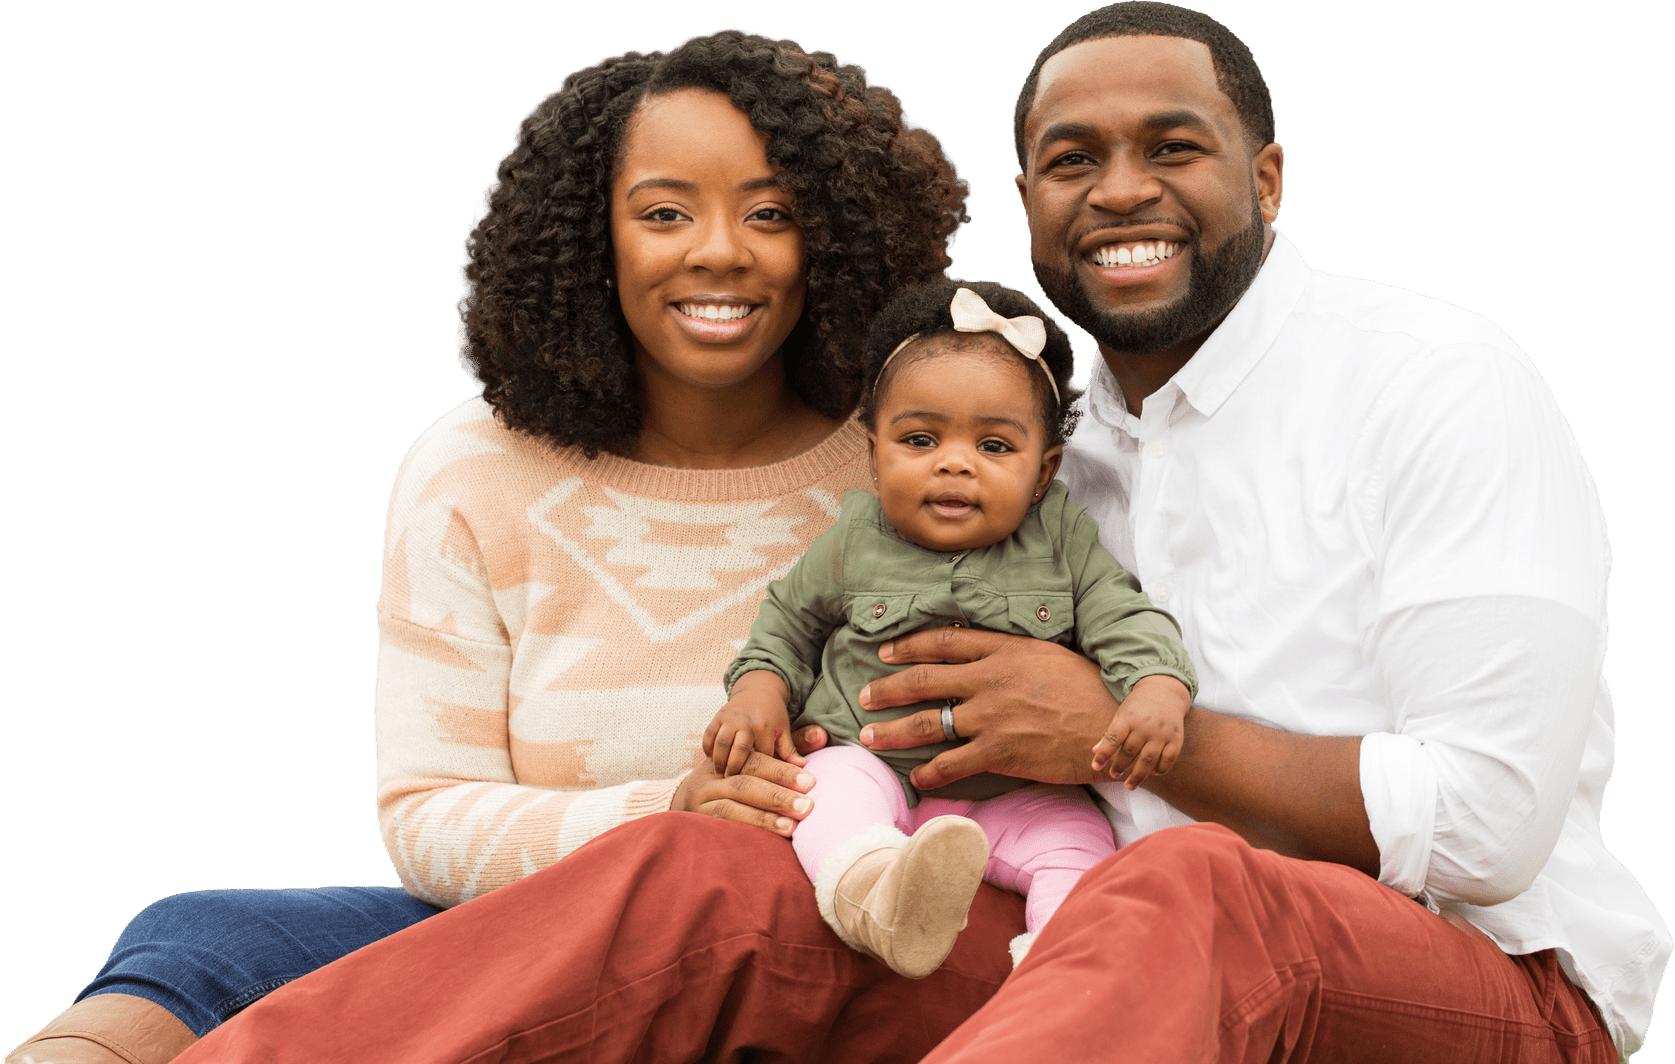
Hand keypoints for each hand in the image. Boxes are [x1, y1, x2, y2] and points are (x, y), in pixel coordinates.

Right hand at [672, 724, 829, 837]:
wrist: (681, 797)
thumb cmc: (730, 776)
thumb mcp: (755, 759)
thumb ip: (787, 748)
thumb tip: (821, 734)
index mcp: (727, 757)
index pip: (755, 762)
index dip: (782, 771)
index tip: (810, 782)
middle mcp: (711, 778)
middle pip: (744, 784)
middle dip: (777, 796)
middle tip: (807, 807)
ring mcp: (700, 802)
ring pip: (730, 808)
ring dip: (762, 818)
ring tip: (791, 828)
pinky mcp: (696, 823)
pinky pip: (718, 829)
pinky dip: (743, 834)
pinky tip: (765, 843)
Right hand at [703, 671, 796, 775]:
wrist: (759, 689)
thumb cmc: (773, 714)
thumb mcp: (783, 730)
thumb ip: (789, 750)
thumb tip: (803, 768)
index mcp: (764, 728)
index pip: (761, 757)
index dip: (758, 774)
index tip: (756, 788)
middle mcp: (746, 723)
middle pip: (738, 752)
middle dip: (734, 770)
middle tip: (730, 785)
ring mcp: (730, 719)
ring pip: (721, 744)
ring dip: (719, 761)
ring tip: (719, 775)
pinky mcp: (718, 716)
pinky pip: (709, 735)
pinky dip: (707, 748)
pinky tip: (710, 759)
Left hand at [855, 628, 1118, 790]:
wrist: (1114, 723)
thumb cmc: (1085, 687)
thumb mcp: (1044, 654)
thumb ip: (1007, 653)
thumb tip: (974, 651)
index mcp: (1002, 650)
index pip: (942, 642)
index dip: (907, 647)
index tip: (884, 653)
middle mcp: (991, 680)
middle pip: (924, 679)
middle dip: (887, 689)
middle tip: (863, 696)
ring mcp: (993, 717)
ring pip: (929, 723)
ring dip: (893, 731)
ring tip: (869, 737)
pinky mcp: (1002, 752)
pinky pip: (953, 764)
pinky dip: (930, 772)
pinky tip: (915, 777)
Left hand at [1090, 674, 1190, 789]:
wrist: (1165, 692)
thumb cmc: (1138, 707)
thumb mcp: (1121, 714)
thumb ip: (1110, 734)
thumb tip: (1094, 752)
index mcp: (1128, 718)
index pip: (1113, 739)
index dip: (1103, 754)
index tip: (1096, 767)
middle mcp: (1145, 726)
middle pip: (1130, 752)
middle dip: (1120, 767)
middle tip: (1114, 775)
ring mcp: (1162, 733)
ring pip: (1149, 760)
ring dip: (1138, 776)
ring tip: (1129, 785)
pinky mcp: (1176, 738)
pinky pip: (1169, 759)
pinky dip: (1162, 769)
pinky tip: (1154, 774)